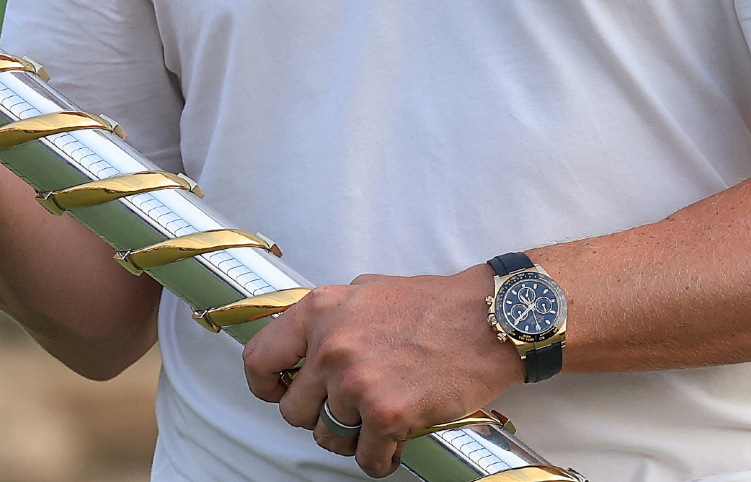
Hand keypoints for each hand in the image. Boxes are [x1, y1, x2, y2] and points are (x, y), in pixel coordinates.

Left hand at [239, 266, 521, 476]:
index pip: (260, 360)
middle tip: (350, 409)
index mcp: (321, 311)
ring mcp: (357, 382)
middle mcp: (331, 346)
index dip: (267, 386)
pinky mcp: (387, 413)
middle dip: (321, 415)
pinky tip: (396, 443)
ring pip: (328, 438)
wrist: (490, 319)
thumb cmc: (436, 305)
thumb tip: (305, 344)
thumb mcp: (368, 291)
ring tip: (377, 424)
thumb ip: (332, 317)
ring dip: (351, 439)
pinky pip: (366, 458)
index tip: (281, 394)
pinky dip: (380, 458)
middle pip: (294, 410)